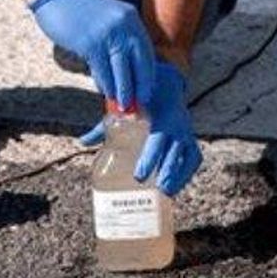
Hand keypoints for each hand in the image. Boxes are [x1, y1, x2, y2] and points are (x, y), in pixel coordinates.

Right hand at [29, 0, 154, 108]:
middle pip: (139, 62)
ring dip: (124, 90)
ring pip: (122, 69)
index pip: (146, 50)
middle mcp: (124, 24)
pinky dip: (106, 85)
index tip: (147, 88)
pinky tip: (106, 94)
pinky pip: (103, 70)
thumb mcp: (108, 18)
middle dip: (140, 85)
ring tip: (125, 105)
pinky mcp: (91, 43)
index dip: (148, 72)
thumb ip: (119, 36)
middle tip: (140, 102)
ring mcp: (108, 34)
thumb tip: (125, 64)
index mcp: (130, 17)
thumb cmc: (79, 10)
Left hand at [81, 61, 200, 196]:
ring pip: (188, 155)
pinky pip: (193, 157)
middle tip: (157, 189)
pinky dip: (187, 173)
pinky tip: (175, 187)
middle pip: (174, 149)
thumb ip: (106, 126)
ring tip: (166, 193)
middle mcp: (177, 123)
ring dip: (179, 175)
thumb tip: (82, 141)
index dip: (150, 157)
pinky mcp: (189, 139)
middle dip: (166, 170)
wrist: (164, 84)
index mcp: (161, 115)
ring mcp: (185, 132)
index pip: (158, 138)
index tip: (139, 176)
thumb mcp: (124, 109)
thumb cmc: (140, 101)